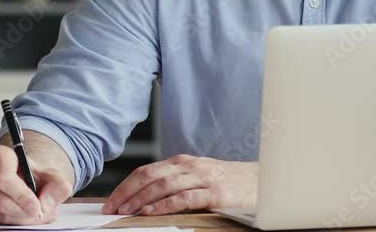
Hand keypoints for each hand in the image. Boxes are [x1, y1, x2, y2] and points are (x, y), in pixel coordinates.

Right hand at [0, 132, 75, 224]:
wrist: (26, 177)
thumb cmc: (36, 175)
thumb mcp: (54, 176)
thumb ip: (58, 187)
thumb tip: (46, 204)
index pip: (3, 177)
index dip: (22, 195)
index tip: (36, 205)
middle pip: (0, 200)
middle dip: (23, 212)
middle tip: (39, 214)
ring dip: (18, 219)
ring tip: (32, 213)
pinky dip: (9, 223)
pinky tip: (20, 215)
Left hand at [102, 155, 256, 215]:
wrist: (264, 180)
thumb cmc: (230, 181)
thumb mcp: (200, 175)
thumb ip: (177, 181)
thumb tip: (146, 197)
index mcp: (184, 162)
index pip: (147, 170)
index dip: (126, 185)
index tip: (112, 200)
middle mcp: (191, 166)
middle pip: (150, 176)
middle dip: (127, 192)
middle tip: (111, 208)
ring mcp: (203, 179)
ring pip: (164, 186)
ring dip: (140, 199)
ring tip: (125, 211)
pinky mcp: (215, 194)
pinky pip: (185, 198)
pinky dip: (165, 205)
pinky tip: (152, 212)